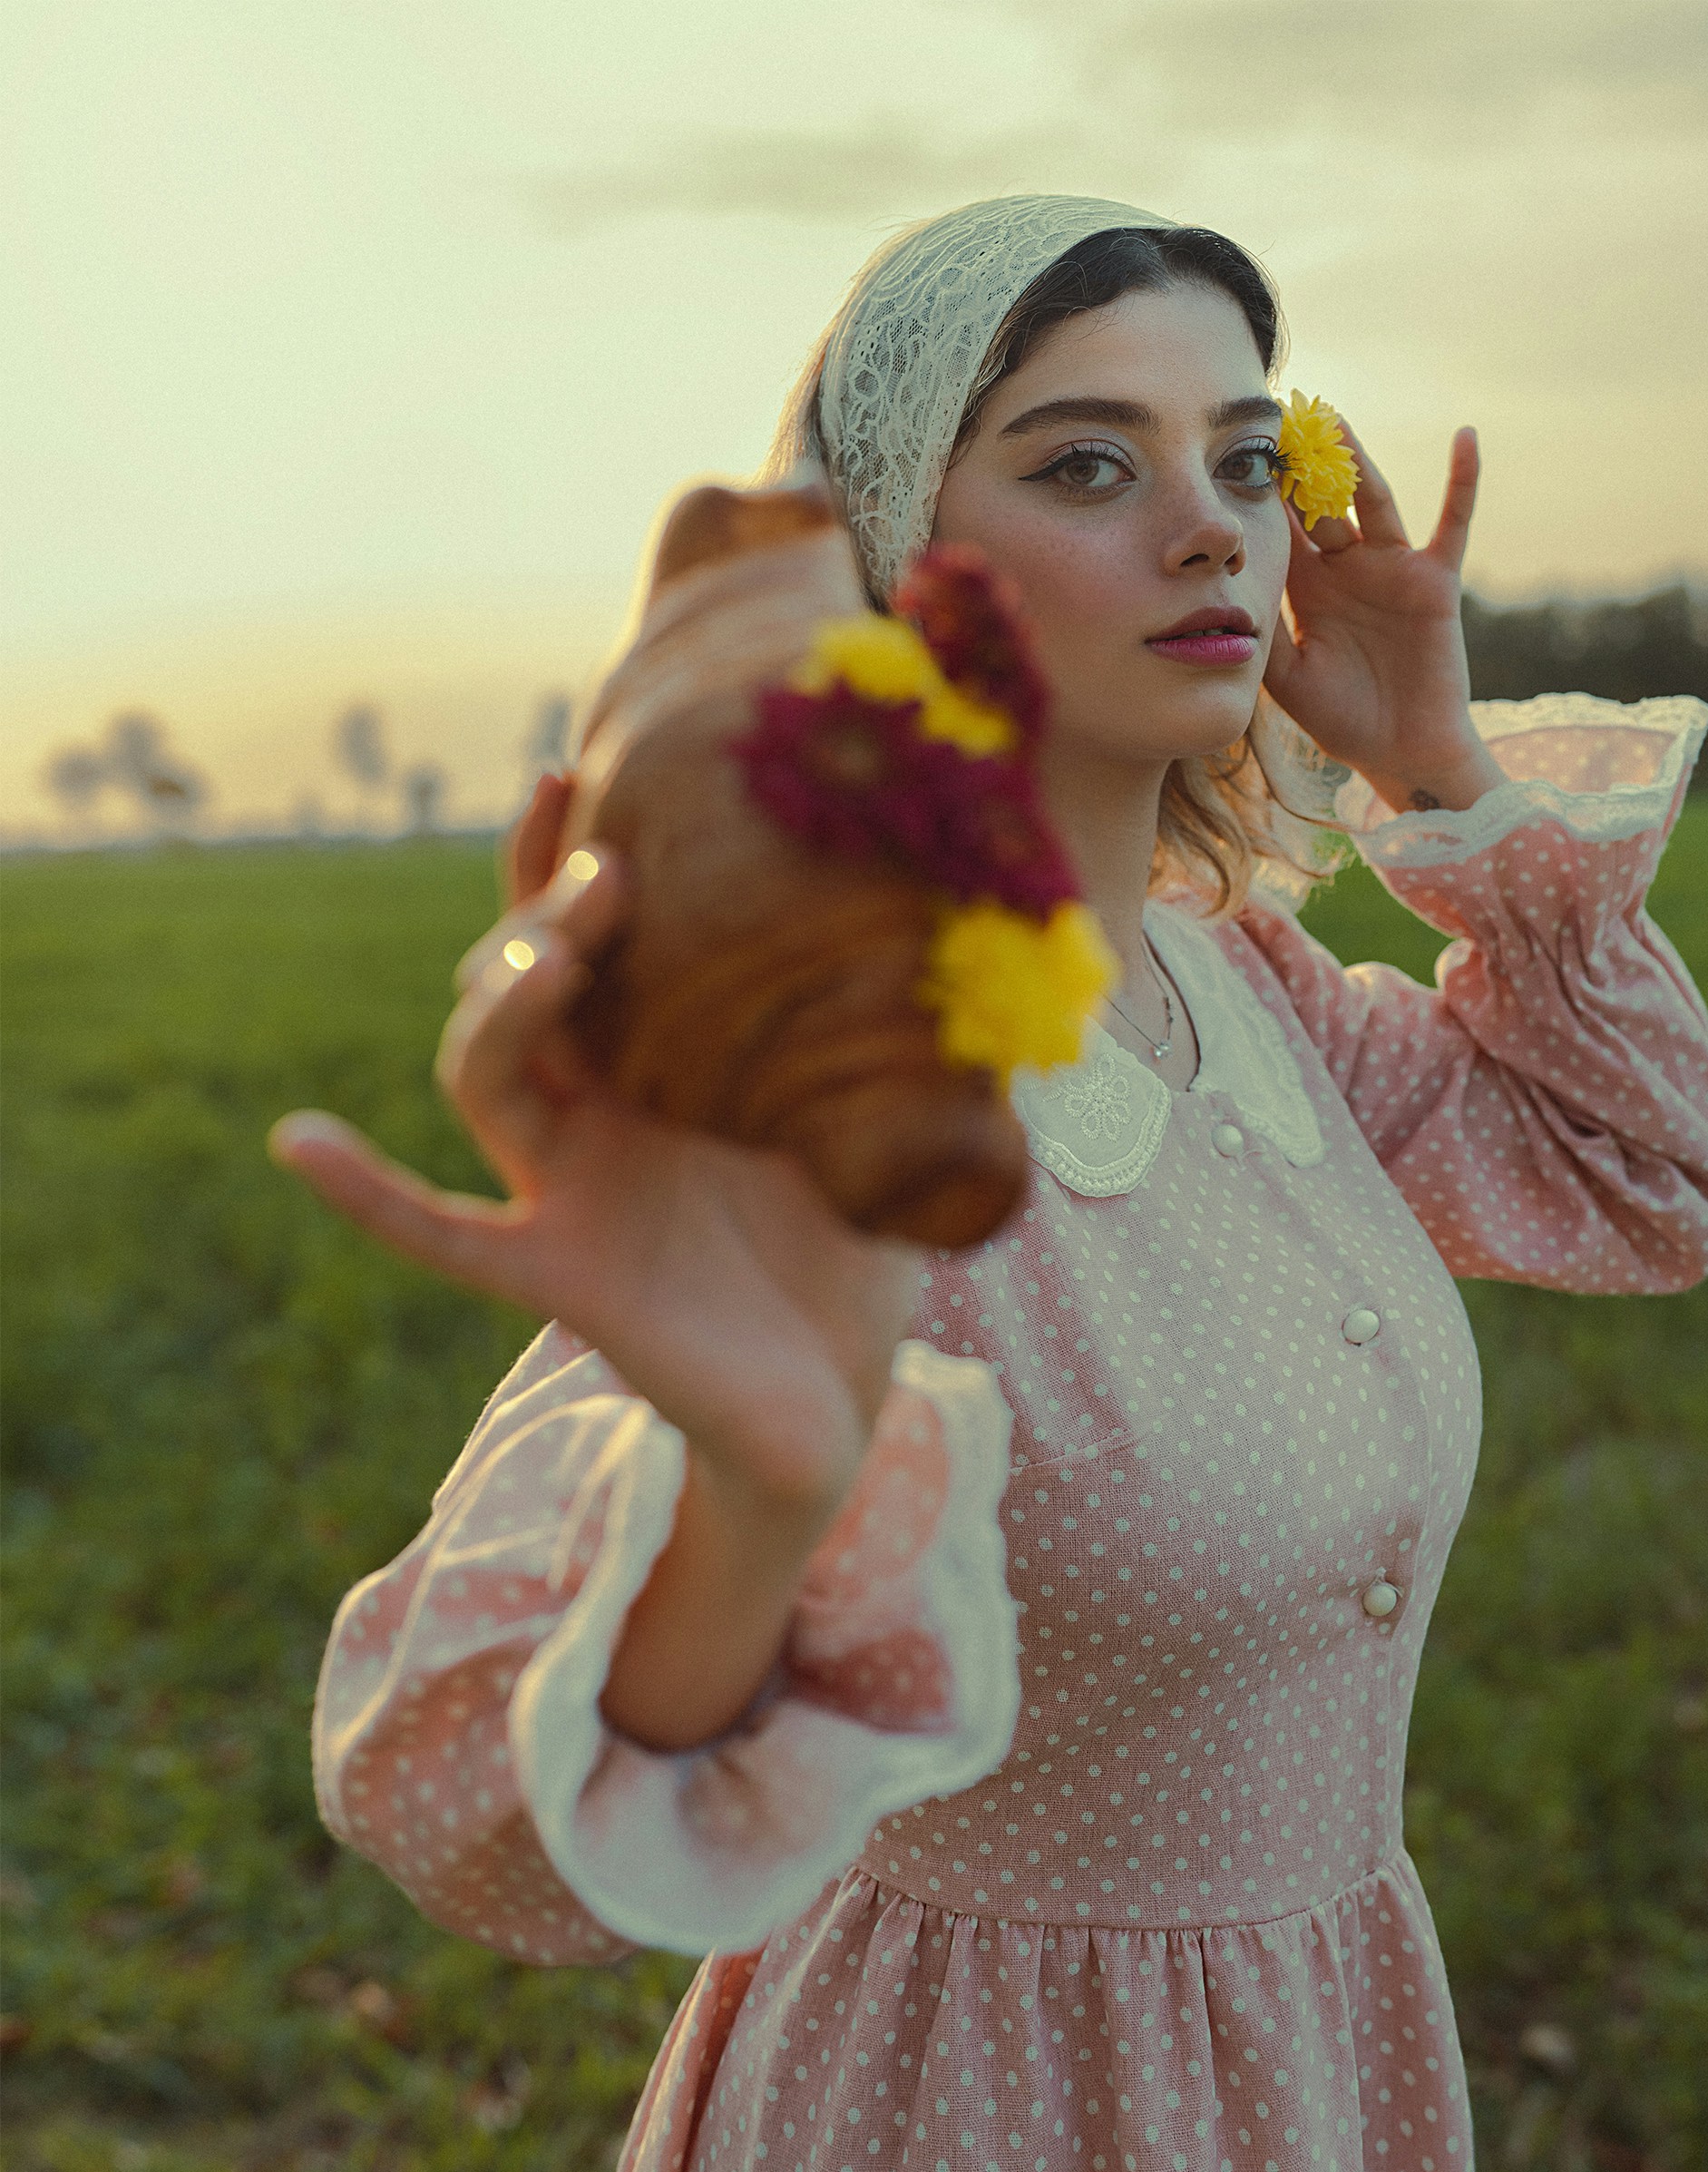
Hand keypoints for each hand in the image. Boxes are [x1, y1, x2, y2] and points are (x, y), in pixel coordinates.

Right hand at [268, 774, 923, 1518]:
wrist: (836, 1401)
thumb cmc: (849, 1257)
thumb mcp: (876, 1123)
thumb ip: (877, 1034)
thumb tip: (943, 919)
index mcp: (664, 1063)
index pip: (594, 942)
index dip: (564, 858)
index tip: (572, 768)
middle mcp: (600, 1113)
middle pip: (526, 986)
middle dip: (550, 917)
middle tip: (615, 875)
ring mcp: (568, 1191)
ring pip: (486, 1077)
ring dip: (501, 1010)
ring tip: (543, 963)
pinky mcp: (559, 1278)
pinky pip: (443, 1235)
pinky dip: (371, 1195)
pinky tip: (299, 1142)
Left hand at [1261, 424, 1503, 815]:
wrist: (1401, 750)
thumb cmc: (1343, 720)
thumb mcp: (1288, 678)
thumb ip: (1264, 635)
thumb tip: (1225, 596)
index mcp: (1308, 587)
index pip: (1283, 526)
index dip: (1264, 491)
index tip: (1235, 447)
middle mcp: (1348, 567)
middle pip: (1323, 502)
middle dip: (1302, 464)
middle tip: (1277, 416)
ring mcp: (1393, 568)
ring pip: (1373, 501)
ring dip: (1357, 460)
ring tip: (1335, 418)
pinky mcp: (1435, 580)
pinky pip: (1453, 523)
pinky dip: (1462, 480)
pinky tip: (1465, 436)